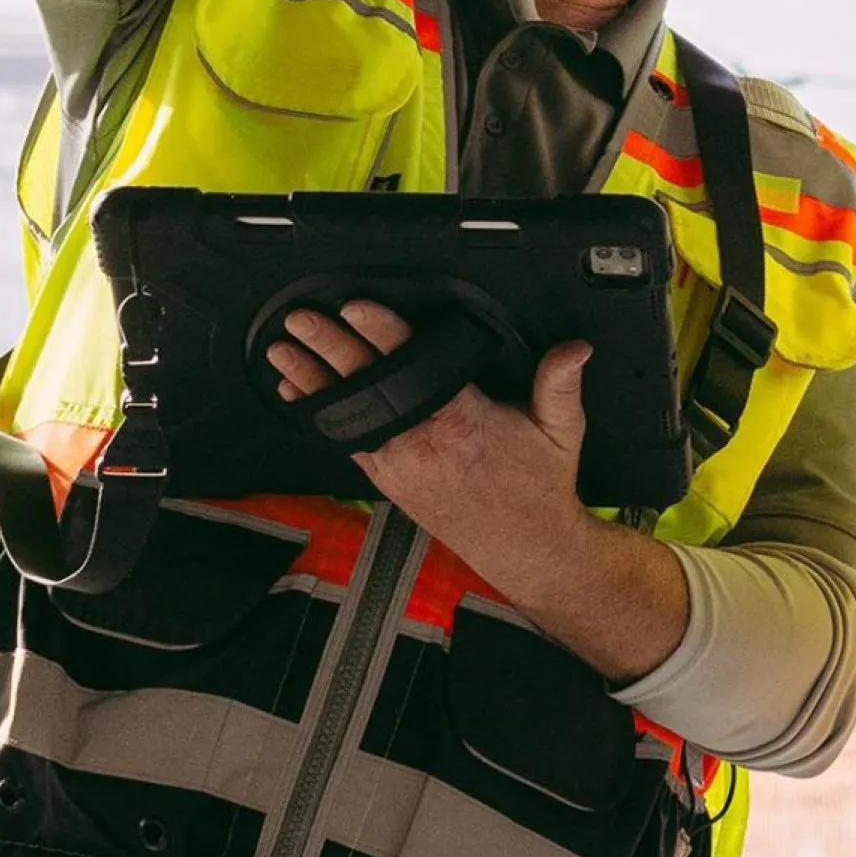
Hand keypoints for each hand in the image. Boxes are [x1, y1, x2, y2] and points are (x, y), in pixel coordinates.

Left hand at [267, 301, 689, 680]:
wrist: (525, 548)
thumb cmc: (540, 488)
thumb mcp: (563, 431)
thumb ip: (560, 383)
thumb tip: (574, 349)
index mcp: (463, 423)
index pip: (414, 367)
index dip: (382, 334)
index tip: (356, 309)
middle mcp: (423, 444)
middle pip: (369, 386)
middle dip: (330, 349)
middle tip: (302, 320)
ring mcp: (400, 465)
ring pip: (348, 413)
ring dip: (312, 380)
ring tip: (281, 352)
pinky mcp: (389, 480)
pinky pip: (347, 440)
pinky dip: (320, 413)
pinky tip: (296, 392)